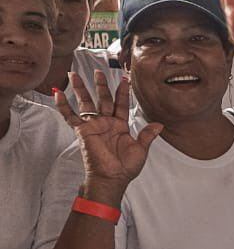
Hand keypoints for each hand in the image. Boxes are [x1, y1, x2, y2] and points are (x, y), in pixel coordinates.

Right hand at [55, 71, 160, 190]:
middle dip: (101, 85)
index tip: (125, 79)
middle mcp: (106, 123)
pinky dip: (63, 105)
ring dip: (81, 89)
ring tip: (75, 74)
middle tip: (98, 70)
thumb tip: (160, 124)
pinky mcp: (83, 131)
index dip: (123, 92)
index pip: (121, 104)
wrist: (112, 178)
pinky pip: (70, 116)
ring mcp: (94, 126)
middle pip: (103, 99)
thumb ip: (148, 135)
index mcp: (120, 126)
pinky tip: (57, 93)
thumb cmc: (125, 167)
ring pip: (86, 103)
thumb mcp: (141, 149)